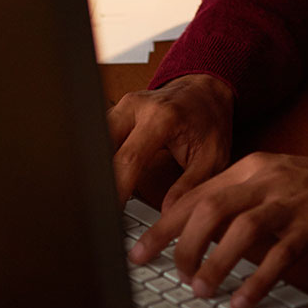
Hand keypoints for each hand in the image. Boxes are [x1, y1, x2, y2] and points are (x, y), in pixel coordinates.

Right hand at [106, 73, 234, 208]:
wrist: (204, 92)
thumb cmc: (209, 123)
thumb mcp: (211, 158)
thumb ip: (189, 187)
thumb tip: (167, 216)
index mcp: (162, 118)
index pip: (129, 159)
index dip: (117, 189)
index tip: (112, 213)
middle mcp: (138, 107)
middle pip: (103, 148)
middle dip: (100, 181)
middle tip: (103, 209)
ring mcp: (123, 106)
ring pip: (96, 142)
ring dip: (98, 169)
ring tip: (104, 195)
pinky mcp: (116, 110)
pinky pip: (99, 136)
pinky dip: (100, 157)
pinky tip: (104, 177)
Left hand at [130, 153, 307, 307]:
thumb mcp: (271, 182)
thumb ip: (236, 201)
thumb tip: (191, 233)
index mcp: (250, 168)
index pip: (195, 194)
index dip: (164, 225)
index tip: (142, 252)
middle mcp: (266, 180)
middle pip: (211, 208)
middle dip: (184, 244)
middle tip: (178, 273)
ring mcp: (290, 202)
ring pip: (242, 229)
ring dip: (216, 262)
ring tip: (204, 288)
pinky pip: (280, 256)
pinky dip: (257, 281)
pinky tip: (243, 300)